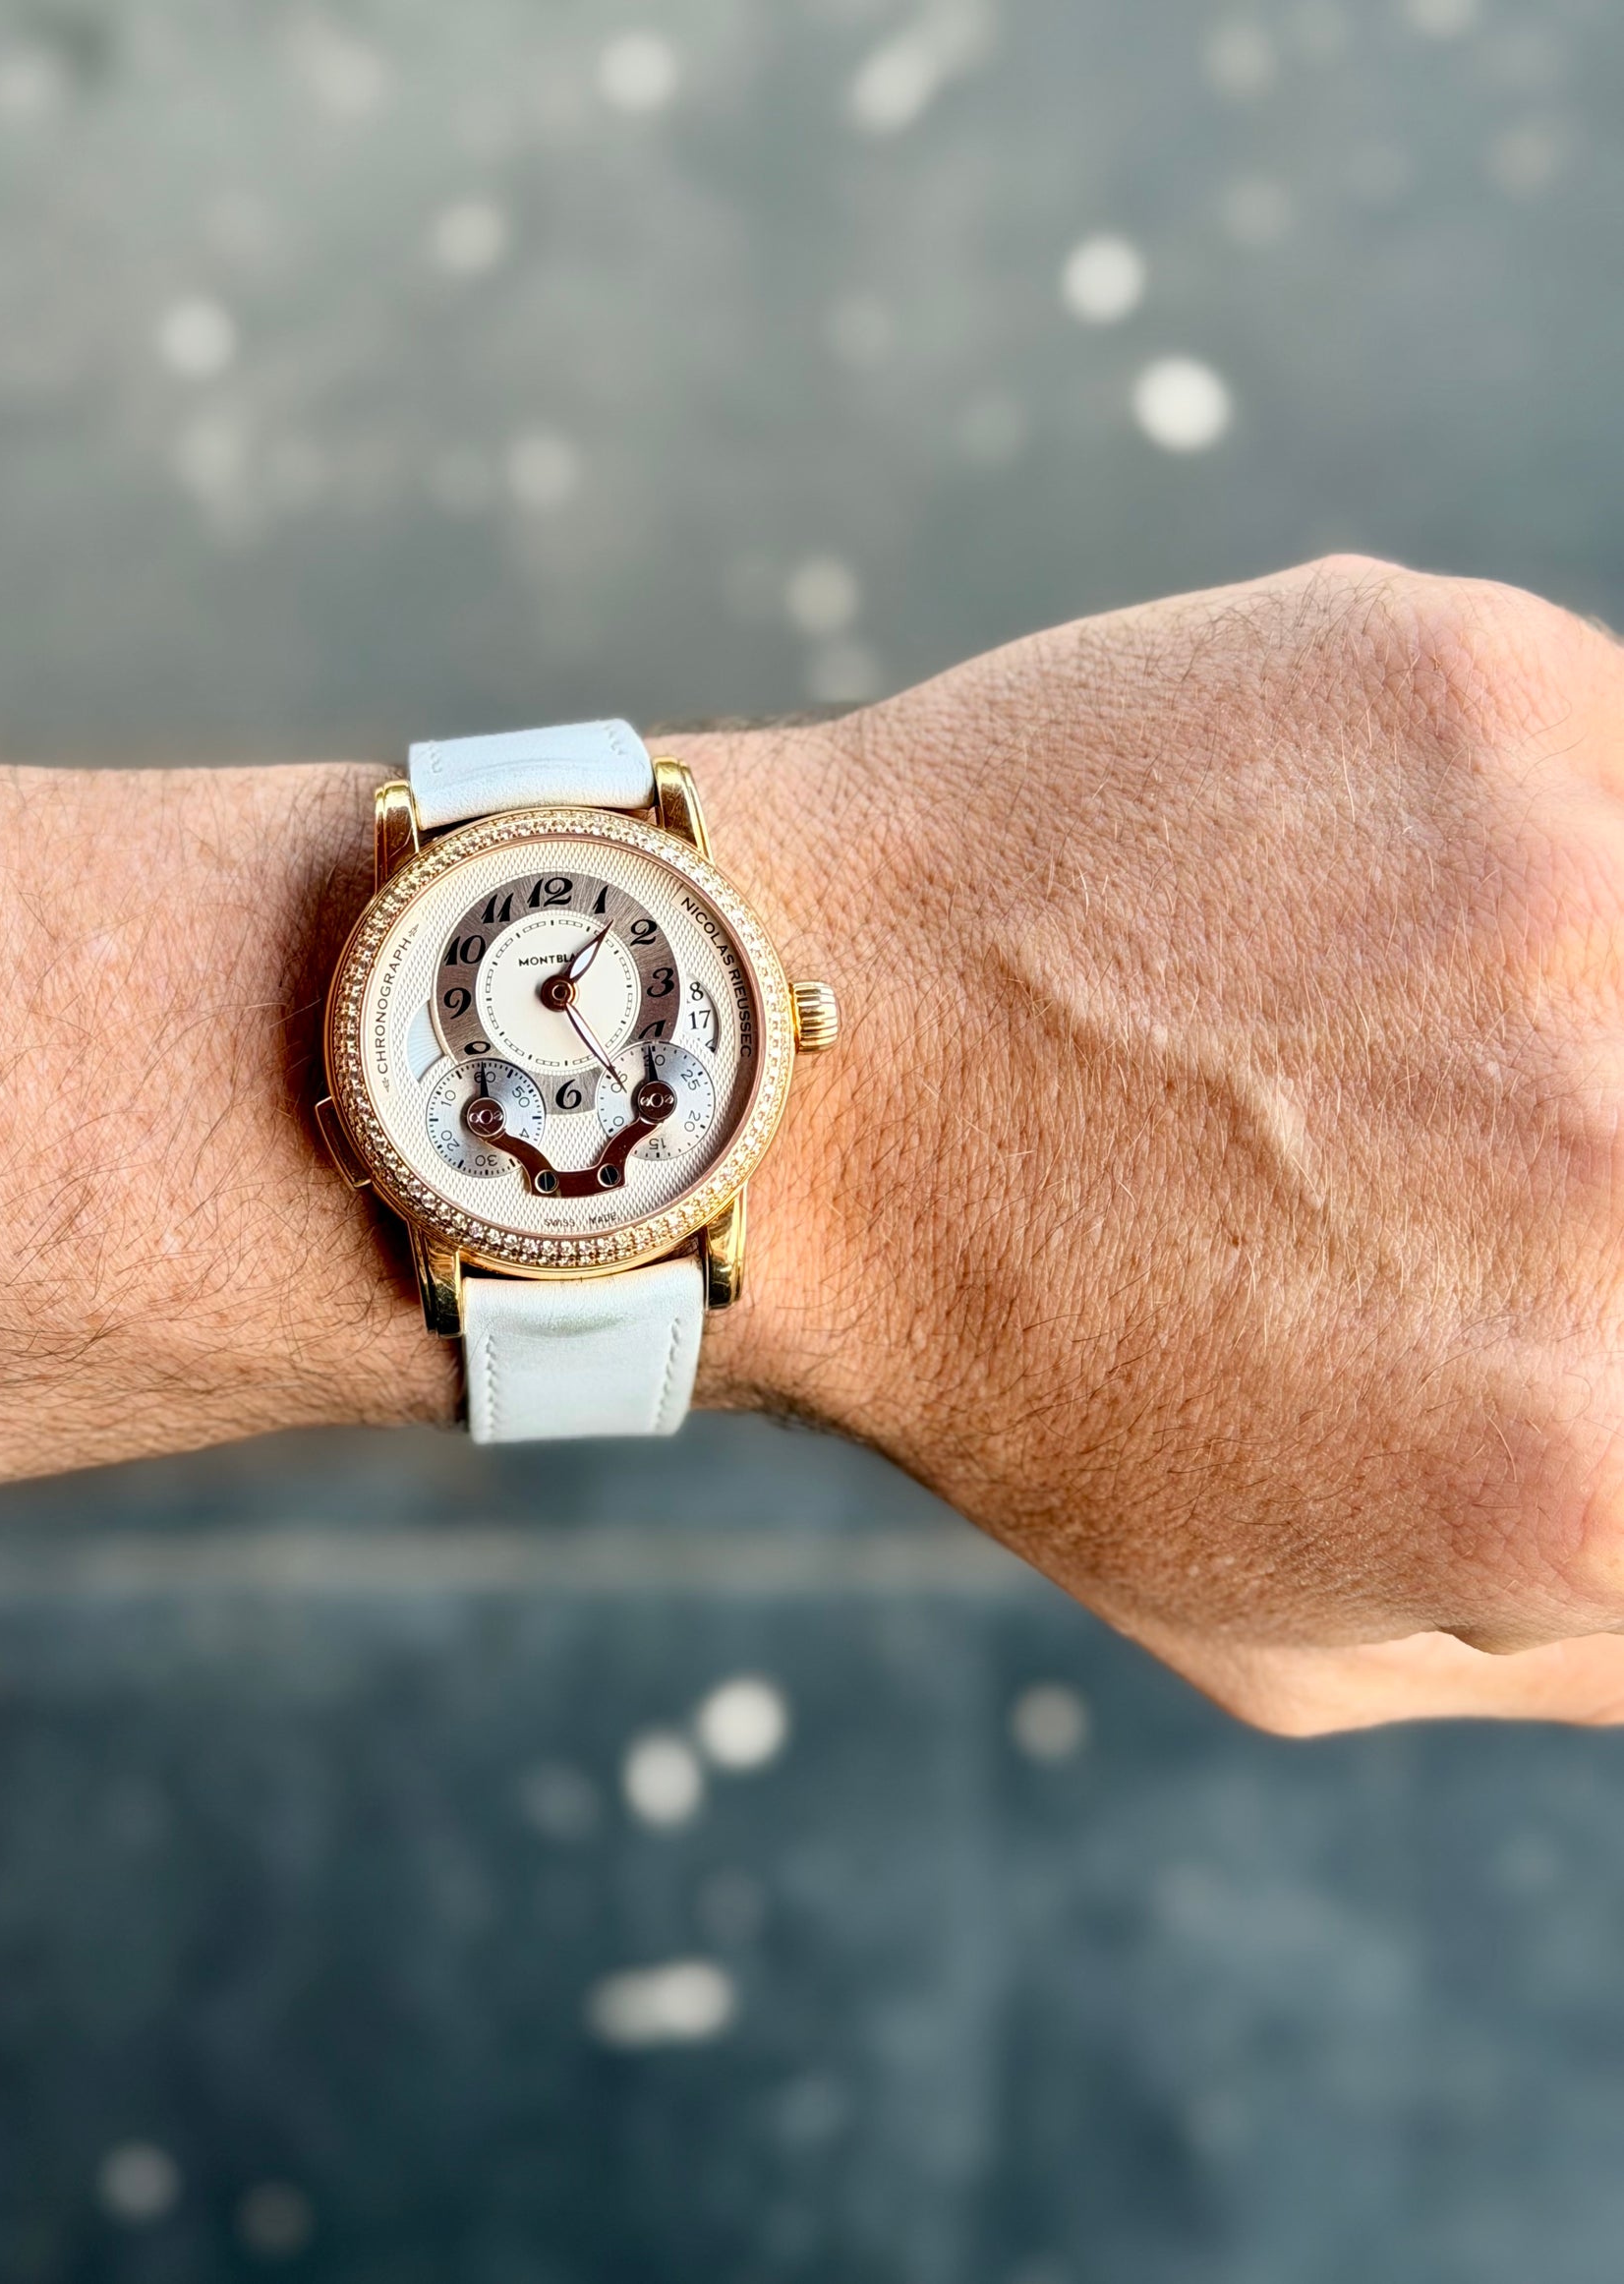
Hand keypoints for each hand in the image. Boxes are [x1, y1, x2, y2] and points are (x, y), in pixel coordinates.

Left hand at [689, 558, 1623, 1732]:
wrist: (789, 1073)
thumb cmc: (1024, 1371)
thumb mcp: (1306, 1637)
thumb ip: (1601, 1638)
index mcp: (1594, 1464)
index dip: (1602, 1320)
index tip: (1538, 1280)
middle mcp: (1615, 1173)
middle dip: (1580, 1169)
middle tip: (1442, 1155)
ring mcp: (1562, 904)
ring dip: (1570, 994)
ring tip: (1395, 1024)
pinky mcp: (1484, 694)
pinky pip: (1612, 765)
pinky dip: (1539, 831)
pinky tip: (1364, 890)